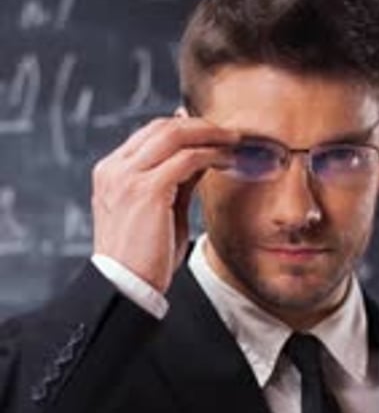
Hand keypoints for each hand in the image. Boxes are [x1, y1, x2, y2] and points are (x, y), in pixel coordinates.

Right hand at [92, 116, 237, 291]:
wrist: (125, 287)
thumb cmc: (143, 259)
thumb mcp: (158, 212)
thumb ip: (175, 183)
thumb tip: (201, 159)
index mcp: (110, 173)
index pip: (148, 134)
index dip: (183, 127)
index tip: (210, 131)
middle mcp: (114, 169)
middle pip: (161, 127)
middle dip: (199, 125)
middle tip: (229, 132)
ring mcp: (127, 177)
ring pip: (173, 134)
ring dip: (209, 134)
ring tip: (234, 141)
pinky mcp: (146, 190)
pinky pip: (186, 159)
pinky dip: (211, 154)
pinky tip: (227, 160)